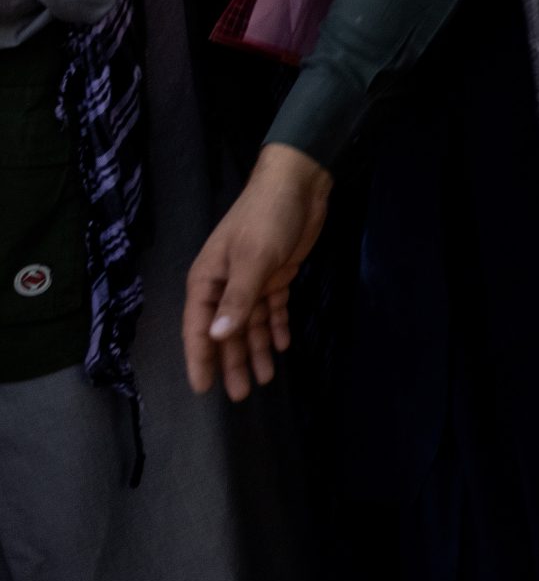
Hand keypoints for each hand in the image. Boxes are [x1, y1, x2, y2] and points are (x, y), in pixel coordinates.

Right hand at [184, 143, 331, 400]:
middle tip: (240, 395)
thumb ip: (236, 299)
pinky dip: (276, 326)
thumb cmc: (267, 218)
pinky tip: (280, 345)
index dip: (200, 359)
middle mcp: (225, 284)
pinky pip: (272, 308)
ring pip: (250, 324)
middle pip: (226, 332)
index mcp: (208, 280)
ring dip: (255, 350)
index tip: (202, 388)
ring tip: (264, 379)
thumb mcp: (252, 258)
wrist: (298, 185)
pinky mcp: (275, 275)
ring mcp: (251, 280)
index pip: (198, 328)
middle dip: (232, 362)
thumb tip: (215, 337)